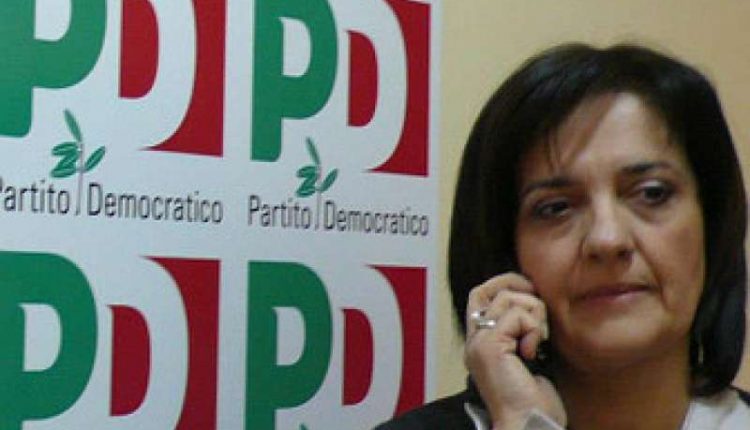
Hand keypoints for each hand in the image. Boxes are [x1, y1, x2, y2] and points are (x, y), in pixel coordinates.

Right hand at [464, 273, 565, 428]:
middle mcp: (474, 340)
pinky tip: (534, 352)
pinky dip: (535, 330)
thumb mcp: (528, 355)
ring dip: (535, 315)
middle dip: (522, 291)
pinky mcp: (488, 345)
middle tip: (539, 317)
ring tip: (538, 342)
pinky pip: (518, 315)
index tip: (530, 290)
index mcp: (481, 342)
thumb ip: (523, 330)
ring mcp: (478, 341)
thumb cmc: (535, 399)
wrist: (529, 423)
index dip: (503, 282)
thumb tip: (534, 300)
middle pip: (491, 290)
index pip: (479, 294)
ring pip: (508, 299)